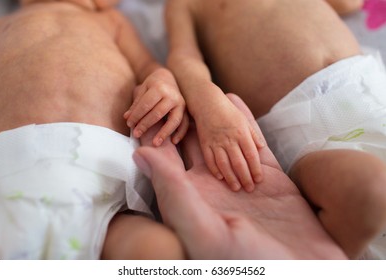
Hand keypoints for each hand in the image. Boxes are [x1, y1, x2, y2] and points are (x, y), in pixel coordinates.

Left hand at [124, 68, 188, 145]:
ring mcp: (181, 103)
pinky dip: (180, 133)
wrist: (168, 79)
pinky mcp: (186, 110)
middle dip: (145, 125)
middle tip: (136, 135)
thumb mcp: (142, 90)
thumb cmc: (152, 86)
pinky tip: (173, 142)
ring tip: (155, 143)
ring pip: (173, 120)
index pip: (146, 105)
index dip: (136, 115)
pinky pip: (185, 123)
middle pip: (158, 113)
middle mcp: (172, 96)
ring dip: (164, 133)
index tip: (129, 124)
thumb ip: (136, 104)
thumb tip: (127, 117)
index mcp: (159, 88)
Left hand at [133, 94, 346, 259]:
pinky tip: (233, 98)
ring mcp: (241, 177)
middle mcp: (213, 185)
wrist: (303, 271)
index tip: (145, 104)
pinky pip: (252, 141)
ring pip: (223, 137)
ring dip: (212, 113)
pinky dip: (243, 119)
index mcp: (190, 197)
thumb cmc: (246, 261)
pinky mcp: (270, 176)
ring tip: (200, 86)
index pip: (166, 155)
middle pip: (193, 141)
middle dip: (183, 114)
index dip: (156, 130)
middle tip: (172, 84)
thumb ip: (171, 189)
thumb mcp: (201, 227)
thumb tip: (139, 151)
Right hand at [194, 90, 263, 191]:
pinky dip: (215, 170)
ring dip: (231, 178)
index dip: (256, 169)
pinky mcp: (205, 144)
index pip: (252, 156)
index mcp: (242, 133)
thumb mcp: (244, 120)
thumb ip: (253, 135)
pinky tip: (221, 178)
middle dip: (246, 178)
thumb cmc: (228, 111)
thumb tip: (262, 148)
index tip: (259, 180)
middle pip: (239, 163)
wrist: (207, 103)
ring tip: (236, 187)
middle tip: (249, 189)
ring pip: (225, 164)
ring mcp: (216, 142)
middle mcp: (230, 139)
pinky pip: (210, 160)